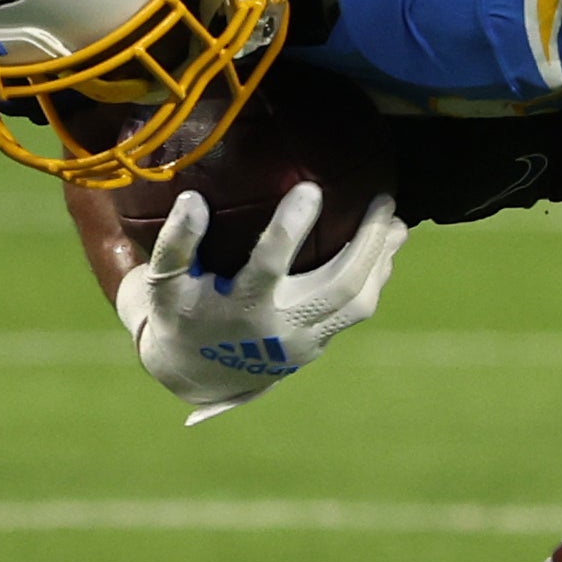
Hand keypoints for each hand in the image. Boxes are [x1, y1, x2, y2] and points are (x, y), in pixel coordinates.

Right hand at [114, 182, 405, 422]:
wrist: (199, 372)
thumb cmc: (180, 314)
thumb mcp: (165, 283)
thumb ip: (176, 244)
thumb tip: (193, 199)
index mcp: (240, 310)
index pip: (268, 268)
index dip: (288, 231)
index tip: (310, 189)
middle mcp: (279, 329)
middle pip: (337, 287)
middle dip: (366, 243)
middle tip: (385, 199)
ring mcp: (305, 341)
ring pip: (358, 302)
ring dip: (382, 260)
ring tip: (396, 221)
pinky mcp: (319, 344)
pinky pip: (358, 309)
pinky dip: (377, 277)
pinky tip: (386, 247)